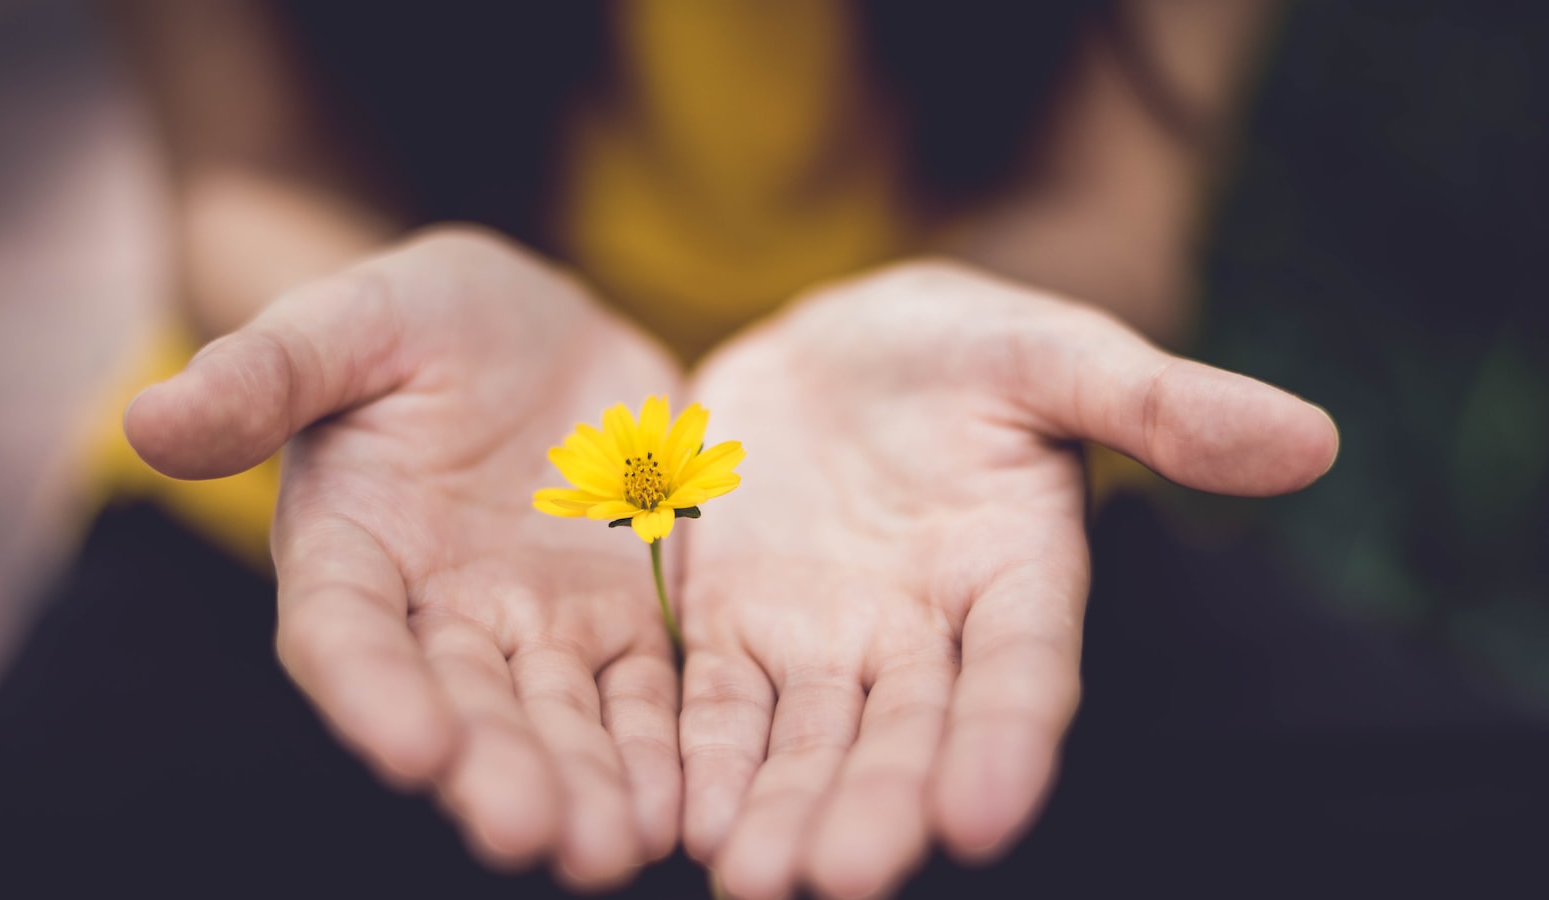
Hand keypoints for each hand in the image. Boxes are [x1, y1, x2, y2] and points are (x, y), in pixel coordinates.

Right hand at [126, 228, 682, 888]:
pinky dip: (660, 748)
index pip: (347, 636)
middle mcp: (439, 612)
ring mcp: (537, 624)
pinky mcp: (623, 617)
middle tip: (534, 836)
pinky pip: (644, 692)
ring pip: (559, 718)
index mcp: (352, 549)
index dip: (373, 693)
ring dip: (586, 785)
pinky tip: (683, 804)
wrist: (534, 328)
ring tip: (615, 849)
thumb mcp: (349, 320)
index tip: (414, 749)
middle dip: (496, 771)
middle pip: (463, 705)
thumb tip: (148, 418)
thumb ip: (266, 373)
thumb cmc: (420, 318)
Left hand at [677, 261, 1338, 898]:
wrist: (832, 348)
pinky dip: (701, 758)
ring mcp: (824, 641)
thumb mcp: (1051, 352)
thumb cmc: (959, 348)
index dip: (1007, 741)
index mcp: (1016, 575)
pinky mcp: (733, 629)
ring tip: (753, 879)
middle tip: (839, 879)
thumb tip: (1310, 438)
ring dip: (782, 810)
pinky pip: (715, 704)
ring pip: (807, 742)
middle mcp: (923, 634)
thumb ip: (1159, 402)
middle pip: (905, 735)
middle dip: (876, 807)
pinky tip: (682, 818)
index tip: (982, 815)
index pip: (1022, 672)